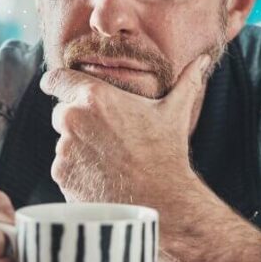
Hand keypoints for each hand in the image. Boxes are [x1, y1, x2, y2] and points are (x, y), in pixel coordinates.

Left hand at [40, 54, 211, 206]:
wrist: (160, 200)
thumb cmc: (167, 153)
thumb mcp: (175, 112)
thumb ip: (185, 82)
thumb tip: (204, 61)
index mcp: (94, 97)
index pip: (56, 79)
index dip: (57, 83)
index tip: (56, 86)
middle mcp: (72, 119)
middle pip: (61, 113)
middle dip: (77, 122)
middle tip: (105, 137)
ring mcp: (64, 149)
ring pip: (63, 142)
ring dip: (77, 148)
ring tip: (108, 161)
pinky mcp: (62, 175)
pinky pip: (63, 167)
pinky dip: (76, 171)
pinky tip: (102, 177)